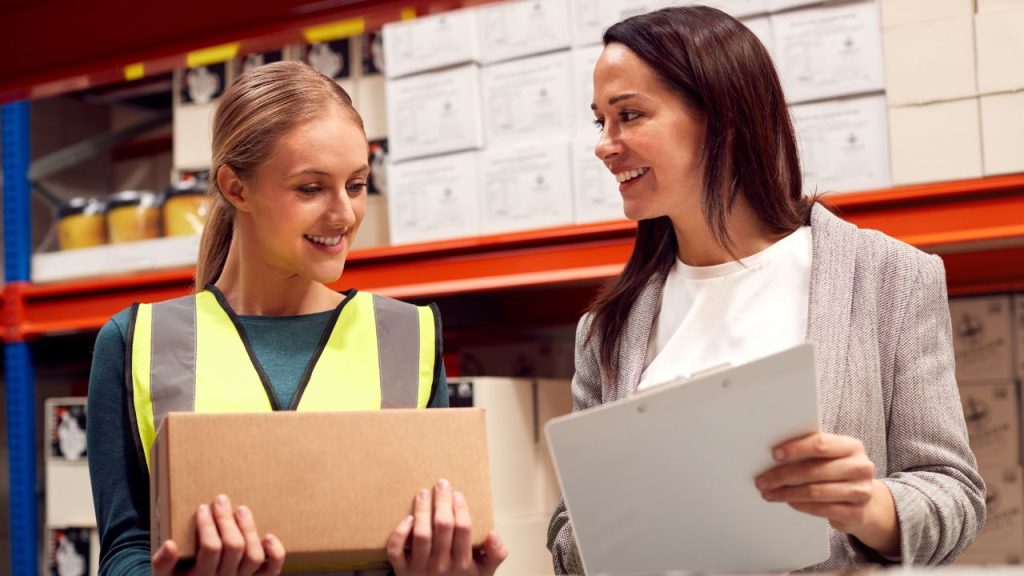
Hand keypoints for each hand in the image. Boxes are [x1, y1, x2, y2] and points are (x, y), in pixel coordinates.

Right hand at [152, 494, 285, 575]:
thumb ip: (162, 563)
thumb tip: (170, 544)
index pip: (211, 549)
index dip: (208, 526)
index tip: (203, 507)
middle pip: (234, 547)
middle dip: (227, 520)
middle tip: (221, 500)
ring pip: (253, 556)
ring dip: (249, 529)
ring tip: (241, 509)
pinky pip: (272, 570)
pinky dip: (275, 552)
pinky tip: (268, 536)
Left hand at [387, 479, 507, 575]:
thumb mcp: (484, 573)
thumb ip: (496, 554)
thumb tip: (493, 533)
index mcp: (463, 564)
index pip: (463, 530)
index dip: (460, 509)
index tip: (457, 494)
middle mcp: (442, 566)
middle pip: (443, 527)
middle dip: (442, 502)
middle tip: (441, 484)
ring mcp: (420, 568)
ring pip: (421, 535)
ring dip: (422, 511)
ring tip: (423, 494)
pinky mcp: (402, 570)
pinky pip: (397, 550)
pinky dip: (400, 533)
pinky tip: (406, 519)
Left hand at [755, 433, 898, 554]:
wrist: (866, 501)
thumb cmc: (839, 472)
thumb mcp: (832, 457)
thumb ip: (811, 451)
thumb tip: (774, 454)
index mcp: (852, 447)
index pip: (820, 444)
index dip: (795, 449)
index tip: (774, 454)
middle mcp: (860, 467)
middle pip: (813, 470)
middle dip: (782, 475)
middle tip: (762, 480)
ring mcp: (861, 492)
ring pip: (815, 491)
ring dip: (787, 493)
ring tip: (769, 493)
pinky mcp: (856, 513)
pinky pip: (821, 509)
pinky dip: (801, 506)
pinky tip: (788, 502)